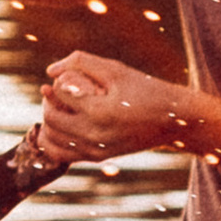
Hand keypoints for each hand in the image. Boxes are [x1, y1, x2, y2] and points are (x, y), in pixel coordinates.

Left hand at [37, 48, 193, 160]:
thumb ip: (81, 62)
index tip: (64, 79)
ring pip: (52, 140)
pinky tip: (61, 126)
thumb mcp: (116, 69)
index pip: (59, 94)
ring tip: (59, 108)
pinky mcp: (98, 158)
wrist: (172, 121)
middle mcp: (95, 136)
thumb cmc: (144, 90)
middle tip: (56, 92)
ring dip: (49, 122)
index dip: (57, 84)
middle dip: (48, 102)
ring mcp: (96, 151)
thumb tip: (50, 71)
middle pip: (51, 119)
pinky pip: (63, 154)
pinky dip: (55, 140)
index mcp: (99, 111)